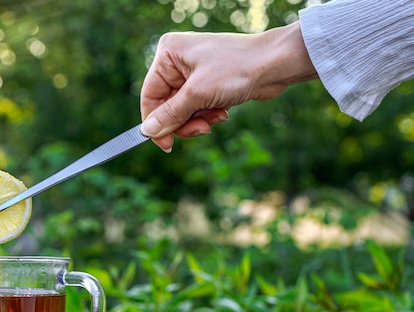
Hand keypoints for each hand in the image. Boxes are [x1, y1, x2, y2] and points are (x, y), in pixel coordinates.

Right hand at [140, 22, 316, 151]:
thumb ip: (170, 115)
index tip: (166, 145)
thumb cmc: (237, 69)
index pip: (150, 96)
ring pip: (182, 112)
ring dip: (198, 120)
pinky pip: (196, 109)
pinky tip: (223, 111)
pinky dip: (208, 115)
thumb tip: (148, 132)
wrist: (275, 64)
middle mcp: (177, 62)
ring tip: (216, 117)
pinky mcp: (207, 84)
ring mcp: (192, 73)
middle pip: (166, 107)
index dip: (155, 123)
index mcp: (168, 54)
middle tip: (201, 129)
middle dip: (184, 121)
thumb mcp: (198, 94)